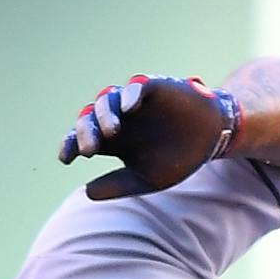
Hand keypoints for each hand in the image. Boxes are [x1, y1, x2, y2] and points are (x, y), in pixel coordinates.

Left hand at [57, 74, 243, 199]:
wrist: (212, 140)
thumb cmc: (178, 158)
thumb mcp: (147, 179)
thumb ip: (118, 185)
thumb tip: (86, 192)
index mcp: (114, 139)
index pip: (81, 137)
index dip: (70, 145)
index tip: (66, 159)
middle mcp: (120, 118)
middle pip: (89, 118)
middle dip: (84, 132)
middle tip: (90, 150)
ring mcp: (136, 102)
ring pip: (108, 98)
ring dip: (104, 114)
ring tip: (112, 132)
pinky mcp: (157, 88)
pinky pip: (137, 86)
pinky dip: (131, 94)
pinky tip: (130, 108)